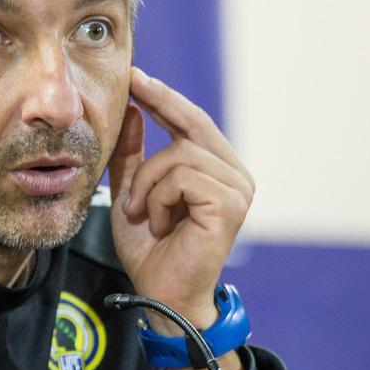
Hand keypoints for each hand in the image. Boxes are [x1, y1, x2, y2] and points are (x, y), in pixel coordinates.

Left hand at [107, 67, 254, 332]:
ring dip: (147, 183)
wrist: (161, 295)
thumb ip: (134, 154)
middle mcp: (236, 175)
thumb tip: (131, 108)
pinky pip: (182, 177)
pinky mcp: (230, 204)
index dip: (164, 96)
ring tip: (140, 212)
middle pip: (192, 124)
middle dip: (159, 104)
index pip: (192, 121)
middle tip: (130, 86)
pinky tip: (158, 223)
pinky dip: (158, 198)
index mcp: (218, 170)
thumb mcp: (133, 191)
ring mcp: (238, 188)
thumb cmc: (151, 250)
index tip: (135, 74)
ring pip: (180, 154)